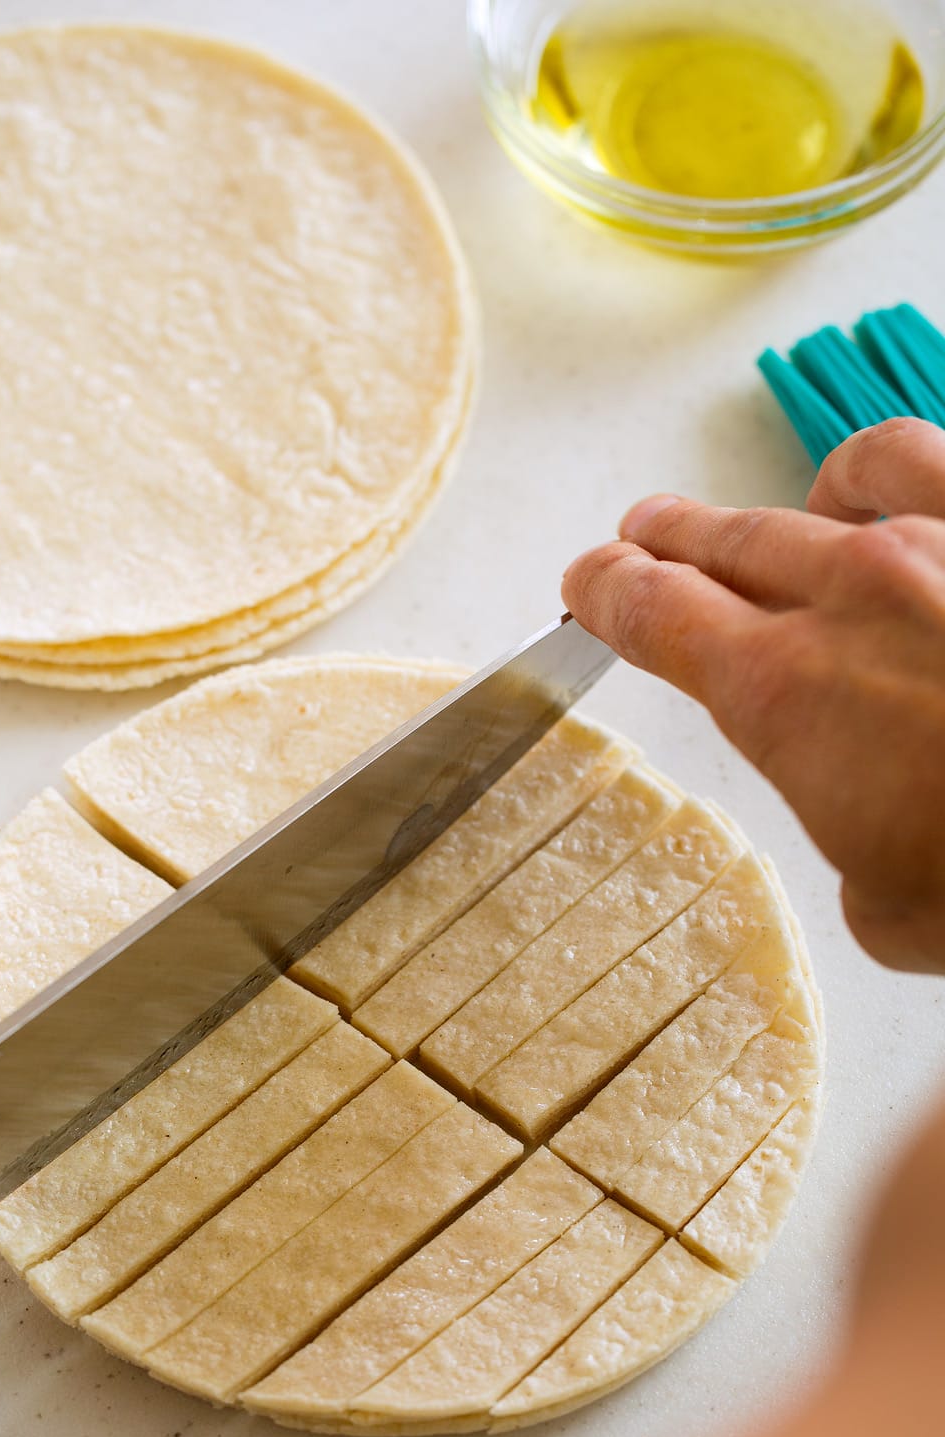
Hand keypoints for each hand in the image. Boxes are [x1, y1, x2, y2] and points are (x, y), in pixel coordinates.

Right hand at [562, 417, 944, 971]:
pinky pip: (917, 456)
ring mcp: (934, 541)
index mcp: (782, 693)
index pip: (653, 614)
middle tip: (641, 543)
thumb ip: (861, 860)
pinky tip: (885, 489)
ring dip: (772, 508)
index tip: (590, 585)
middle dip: (664, 544)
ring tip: (779, 519)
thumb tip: (881, 847)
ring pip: (813, 491)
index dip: (606, 593)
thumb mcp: (898, 917)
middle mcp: (844, 595)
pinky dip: (878, 472)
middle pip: (717, 544)